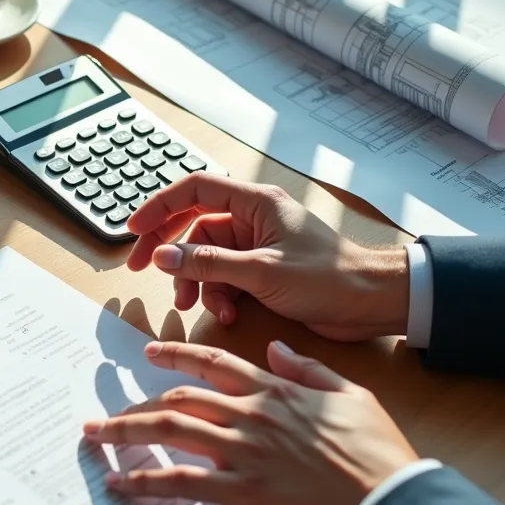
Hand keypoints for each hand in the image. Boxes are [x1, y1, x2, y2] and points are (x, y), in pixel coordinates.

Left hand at [83, 340, 417, 504]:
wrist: (389, 503)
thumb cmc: (378, 455)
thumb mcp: (352, 397)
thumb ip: (309, 371)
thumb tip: (278, 349)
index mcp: (277, 392)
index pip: (215, 364)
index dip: (178, 355)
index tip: (149, 352)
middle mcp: (253, 415)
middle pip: (180, 398)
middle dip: (138, 404)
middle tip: (109, 412)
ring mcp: (244, 451)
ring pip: (170, 430)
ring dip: (126, 432)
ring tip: (96, 436)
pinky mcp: (241, 491)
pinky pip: (180, 481)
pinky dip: (144, 481)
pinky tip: (120, 483)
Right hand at [126, 174, 408, 341]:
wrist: (372, 302)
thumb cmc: (328, 278)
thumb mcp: (261, 272)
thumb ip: (208, 264)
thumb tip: (161, 257)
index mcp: (254, 203)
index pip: (194, 190)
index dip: (159, 207)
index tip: (133, 230)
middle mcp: (252, 219)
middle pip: (193, 226)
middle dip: (168, 251)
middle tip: (138, 271)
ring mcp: (256, 245)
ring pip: (206, 259)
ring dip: (197, 283)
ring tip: (198, 307)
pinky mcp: (262, 270)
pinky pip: (224, 277)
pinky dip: (218, 295)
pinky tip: (226, 314)